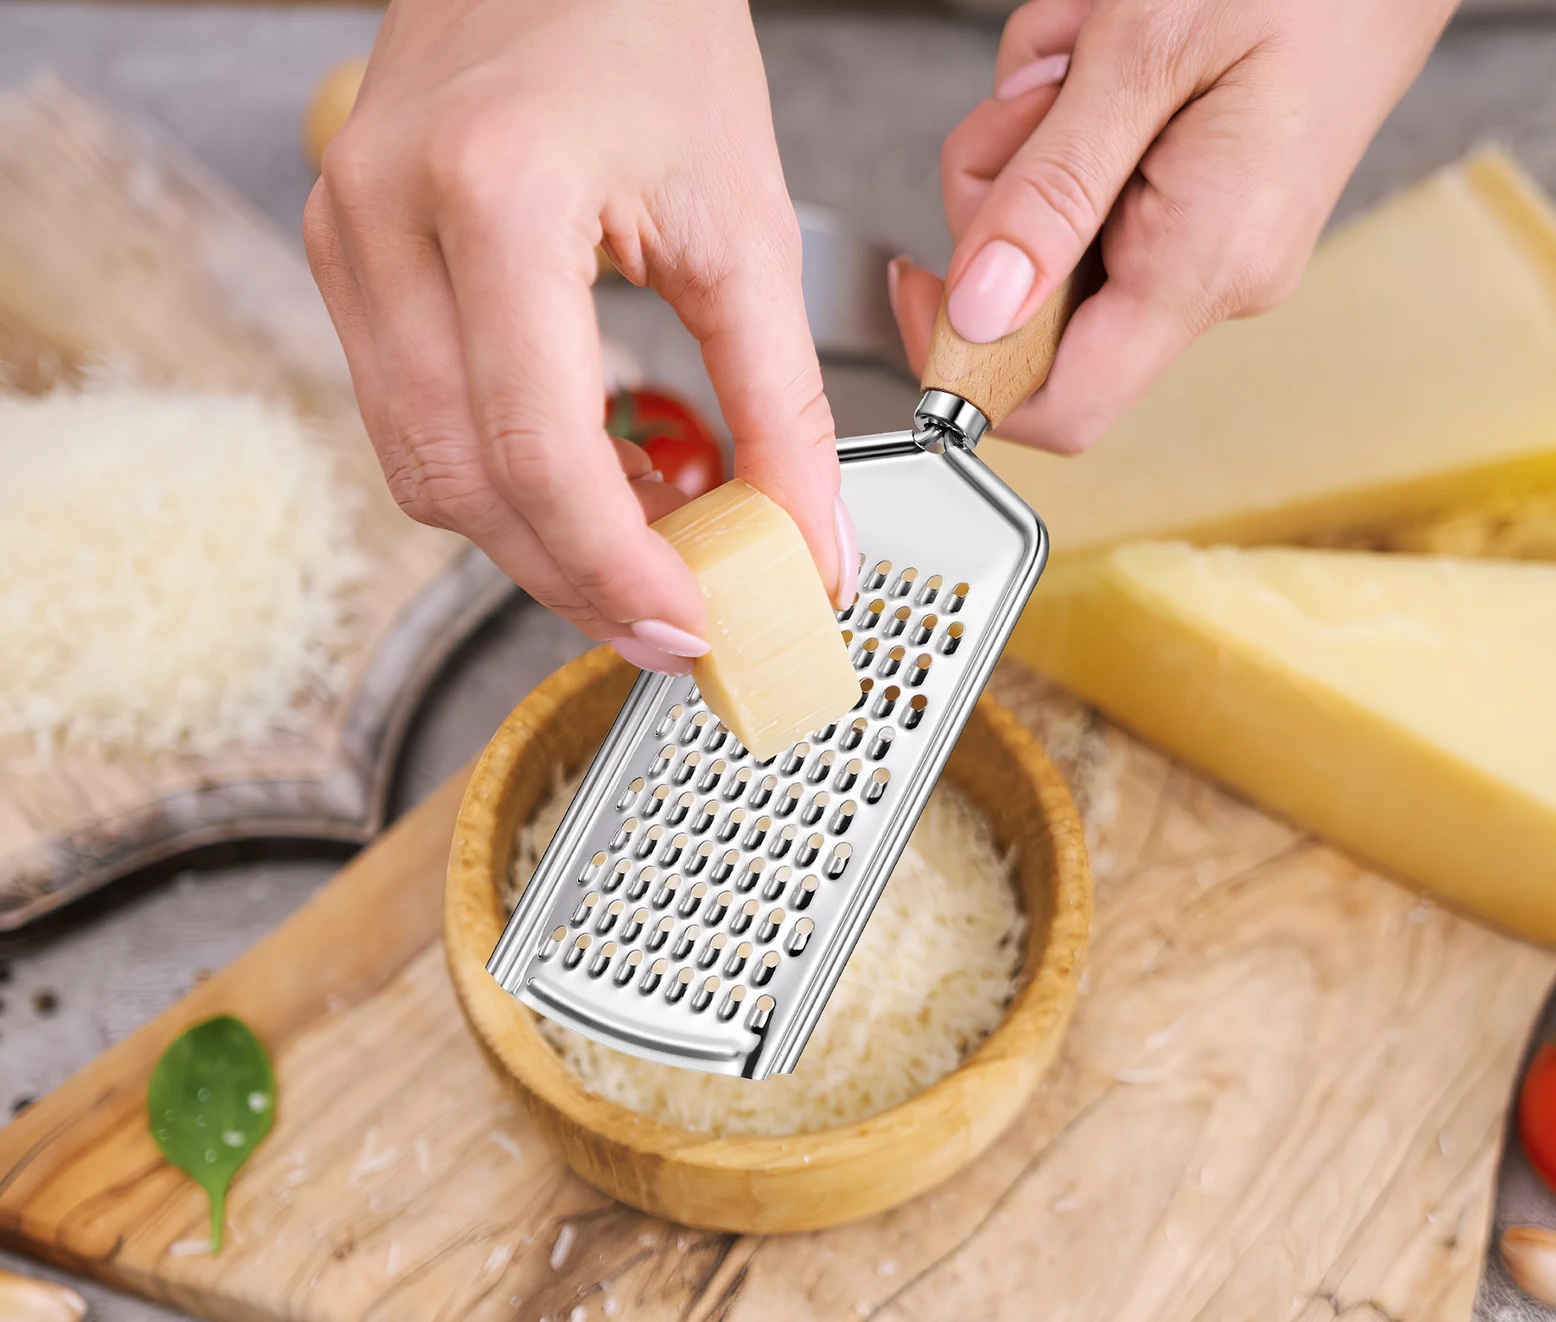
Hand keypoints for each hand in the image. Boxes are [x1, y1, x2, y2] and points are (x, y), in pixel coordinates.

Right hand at [304, 0, 854, 676]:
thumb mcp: (746, 225)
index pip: (536, 452)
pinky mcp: (346, 258)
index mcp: (496, 199)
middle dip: (577, 578)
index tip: (690, 630)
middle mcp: (388, 221)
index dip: (614, 570)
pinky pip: (416, 422)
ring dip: (539, 538)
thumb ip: (784, 406)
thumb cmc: (653, 30)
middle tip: (676, 620)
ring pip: (427, 472)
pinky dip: (506, 480)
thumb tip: (812, 546)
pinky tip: (592, 475)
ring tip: (647, 543)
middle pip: (465, 485)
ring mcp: (347, 239)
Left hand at [890, 0, 1458, 453]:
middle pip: (1036, 309)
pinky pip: (1090, 193)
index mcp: (1203, 267)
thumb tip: (977, 313)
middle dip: (1001, 198)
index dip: (969, 374)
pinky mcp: (1201, 206)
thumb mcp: (1144, 54)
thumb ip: (1049, 192)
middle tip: (1039, 96)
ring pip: (1050, 237)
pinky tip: (1106, 51)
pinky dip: (1069, 121)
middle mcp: (1210, 278)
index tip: (923, 288)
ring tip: (1088, 49)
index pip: (1062, 409)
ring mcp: (1208, 245)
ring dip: (1031, 138)